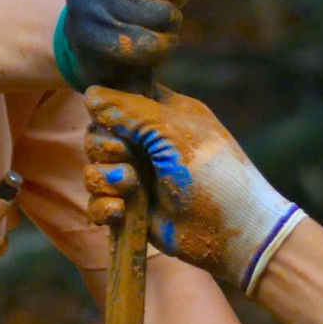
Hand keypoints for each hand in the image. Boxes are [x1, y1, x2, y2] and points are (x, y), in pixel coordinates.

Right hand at [83, 86, 304, 293]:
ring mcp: (138, 177)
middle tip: (129, 160)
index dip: (110, 111)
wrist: (233, 229)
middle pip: (97, 135)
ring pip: (93, 169)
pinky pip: (97, 202)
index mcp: (162, 115)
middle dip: (107, 150)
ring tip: (131, 190)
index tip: (118, 124)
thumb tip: (89, 94)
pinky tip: (121, 211)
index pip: (118, 100)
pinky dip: (103, 206)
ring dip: (105, 179)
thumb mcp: (173, 130)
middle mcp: (147, 143)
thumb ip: (129, 110)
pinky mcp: (131, 209)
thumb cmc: (213, 172)